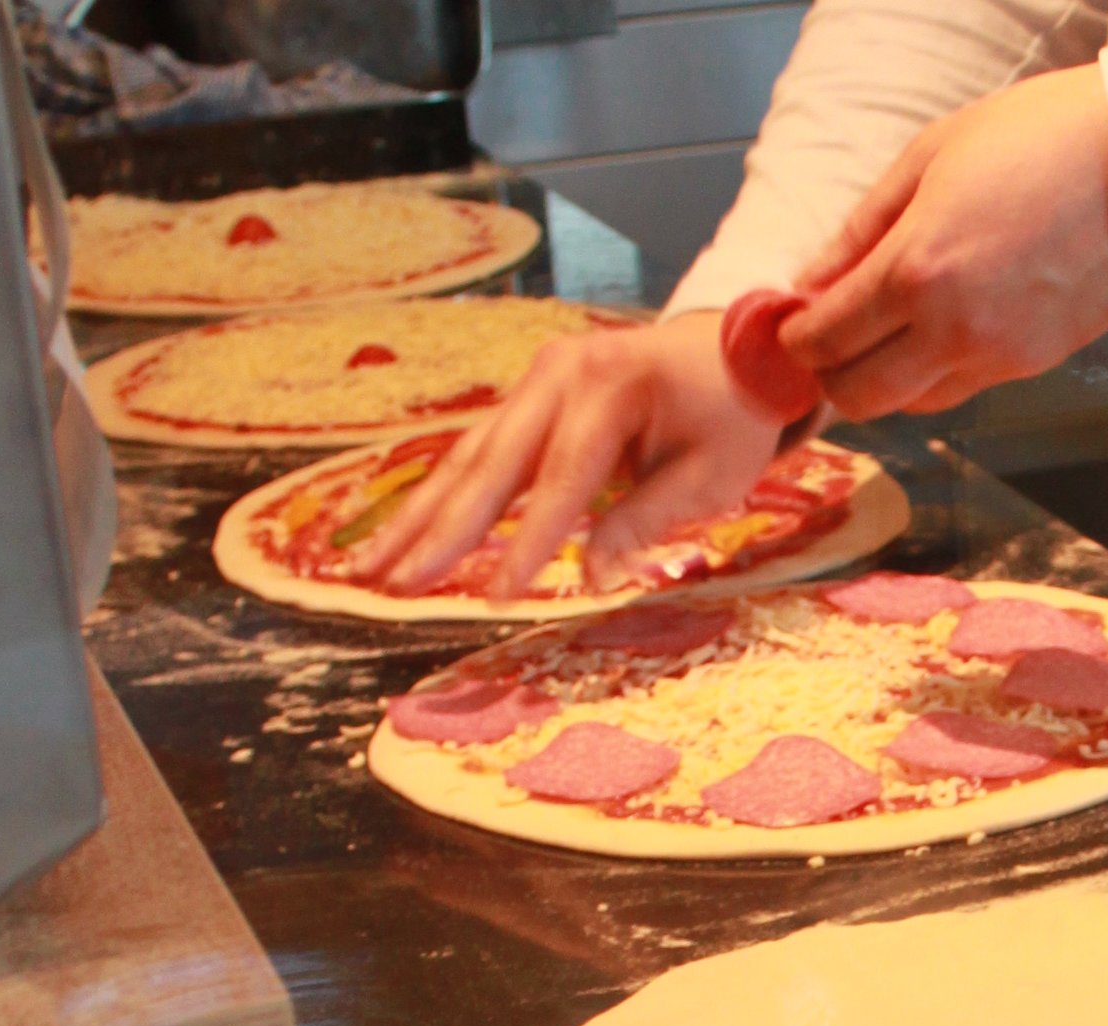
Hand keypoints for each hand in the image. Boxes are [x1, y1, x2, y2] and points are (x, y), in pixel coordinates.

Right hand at [348, 308, 779, 600]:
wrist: (735, 349)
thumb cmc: (731, 417)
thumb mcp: (710, 475)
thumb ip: (645, 518)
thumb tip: (592, 573)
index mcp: (610, 389)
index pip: (561, 478)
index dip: (529, 540)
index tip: (497, 594)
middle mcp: (560, 374)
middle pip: (491, 462)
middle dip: (440, 530)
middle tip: (392, 582)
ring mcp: (538, 379)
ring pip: (470, 455)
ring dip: (420, 515)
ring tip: (373, 566)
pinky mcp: (529, 395)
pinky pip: (480, 449)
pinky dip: (443, 494)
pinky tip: (405, 531)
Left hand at [783, 65, 1107, 420]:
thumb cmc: (1039, 139)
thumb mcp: (930, 158)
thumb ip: (862, 228)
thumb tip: (811, 280)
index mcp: (916, 269)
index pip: (825, 337)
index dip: (795, 337)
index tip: (793, 321)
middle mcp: (951, 329)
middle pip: (859, 397)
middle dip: (830, 376)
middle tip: (830, 340)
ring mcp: (998, 356)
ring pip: (912, 406)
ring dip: (884, 381)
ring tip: (886, 333)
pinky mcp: (1035, 365)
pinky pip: (962, 388)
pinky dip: (935, 373)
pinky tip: (941, 327)